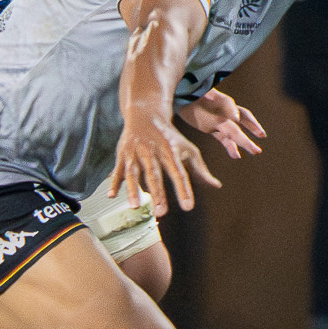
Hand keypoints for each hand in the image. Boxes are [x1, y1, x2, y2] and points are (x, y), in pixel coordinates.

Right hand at [106, 110, 220, 217]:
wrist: (147, 116)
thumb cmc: (171, 138)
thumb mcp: (189, 150)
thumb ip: (200, 170)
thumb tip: (216, 186)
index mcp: (172, 154)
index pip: (180, 174)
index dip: (184, 191)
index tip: (188, 207)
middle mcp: (153, 154)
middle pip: (156, 175)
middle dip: (158, 194)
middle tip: (161, 212)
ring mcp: (136, 154)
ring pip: (134, 174)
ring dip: (133, 190)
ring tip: (135, 206)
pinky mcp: (122, 156)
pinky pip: (118, 171)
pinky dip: (114, 183)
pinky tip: (111, 197)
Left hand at [178, 89, 266, 159]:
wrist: (180, 95)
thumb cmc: (193, 93)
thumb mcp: (204, 96)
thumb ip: (221, 104)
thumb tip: (235, 118)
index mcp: (225, 103)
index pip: (237, 111)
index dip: (244, 119)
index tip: (248, 126)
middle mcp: (225, 112)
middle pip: (242, 122)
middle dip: (252, 130)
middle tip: (262, 137)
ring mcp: (219, 121)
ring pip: (235, 133)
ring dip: (245, 142)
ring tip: (256, 151)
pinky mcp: (211, 128)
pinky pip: (224, 139)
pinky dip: (231, 147)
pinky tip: (237, 156)